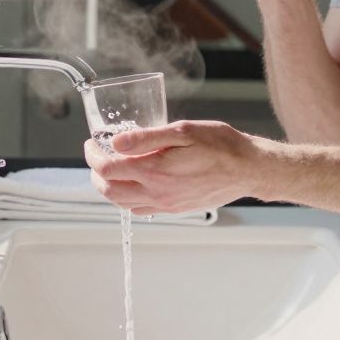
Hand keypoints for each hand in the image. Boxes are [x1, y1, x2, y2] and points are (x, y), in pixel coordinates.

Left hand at [83, 120, 267, 214]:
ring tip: (111, 169)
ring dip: (109, 187)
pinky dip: (128, 198)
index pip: (108, 168)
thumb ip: (147, 137)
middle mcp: (157, 192)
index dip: (93, 155)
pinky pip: (141, 209)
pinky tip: (135, 183)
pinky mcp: (175, 209)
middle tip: (97, 156)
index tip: (91, 144)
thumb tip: (117, 142)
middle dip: (96, 173)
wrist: (247, 169)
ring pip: (123, 203)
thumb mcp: (183, 131)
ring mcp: (166, 204)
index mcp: (155, 170)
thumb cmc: (221, 146)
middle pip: (110, 190)